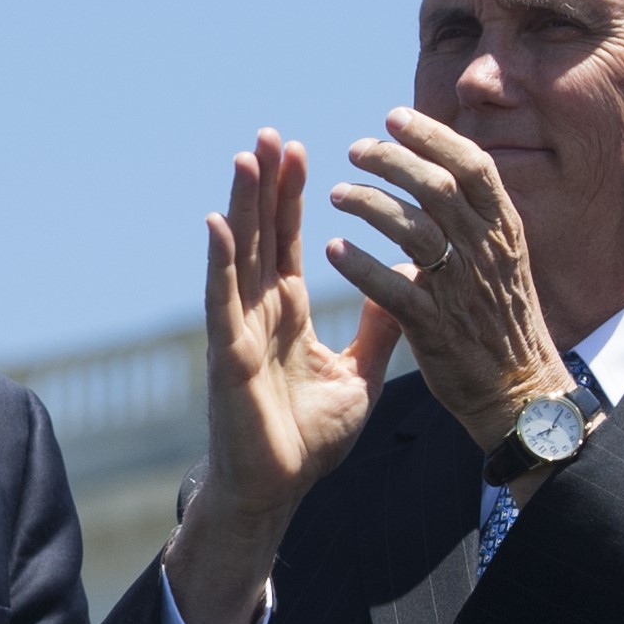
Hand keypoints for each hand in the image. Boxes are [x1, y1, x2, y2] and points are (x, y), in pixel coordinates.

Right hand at [161, 133, 391, 623]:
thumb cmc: (309, 441)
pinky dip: (220, 261)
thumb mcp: (360, 375)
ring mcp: (239, 330)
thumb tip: (404, 282)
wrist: (280, 490)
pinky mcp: (228, 355)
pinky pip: (222, 300)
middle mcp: (258, 312)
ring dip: (241, 205)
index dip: (291, 197)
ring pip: (239, 256)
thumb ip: (379, 328)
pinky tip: (219, 222)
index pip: (288, 241)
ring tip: (246, 157)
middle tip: (270, 134)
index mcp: (287, 313)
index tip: (300, 151)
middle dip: (265, 185)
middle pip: (260, 235)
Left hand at [322, 108, 569, 467]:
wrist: (519, 390)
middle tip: (356, 149)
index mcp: (504, 231)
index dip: (433, 136)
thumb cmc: (500, 321)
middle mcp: (486, 252)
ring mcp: (462, 289)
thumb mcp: (500, 259)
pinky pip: (394, 289)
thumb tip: (439, 171)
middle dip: (394, 161)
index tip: (395, 116)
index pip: (472, 165)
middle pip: (439, 188)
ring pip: (415, 230)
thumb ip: (473, 218)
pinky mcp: (436, 329)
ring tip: (337, 193)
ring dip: (371, 204)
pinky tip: (335, 250)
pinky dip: (362, 267)